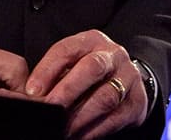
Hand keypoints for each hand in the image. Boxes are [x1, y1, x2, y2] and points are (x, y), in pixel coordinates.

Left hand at [24, 29, 146, 138]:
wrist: (125, 80)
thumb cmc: (88, 73)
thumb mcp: (72, 65)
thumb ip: (55, 76)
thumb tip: (33, 97)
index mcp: (92, 41)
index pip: (68, 49)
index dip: (48, 69)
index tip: (32, 91)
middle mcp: (113, 55)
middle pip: (92, 68)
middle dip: (68, 90)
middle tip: (50, 108)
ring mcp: (129, 77)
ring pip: (106, 96)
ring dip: (81, 116)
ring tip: (63, 129)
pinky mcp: (137, 101)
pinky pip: (116, 117)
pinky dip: (95, 130)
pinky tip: (80, 136)